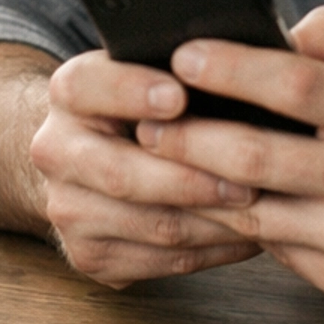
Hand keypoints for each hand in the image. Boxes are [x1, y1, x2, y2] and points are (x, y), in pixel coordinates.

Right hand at [29, 49, 262, 287]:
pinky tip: (249, 235)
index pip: (91, 86)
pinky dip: (214, 250)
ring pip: (153, 225)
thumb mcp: (150, 68)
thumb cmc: (145, 104)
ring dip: (216, 223)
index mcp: (70, 91)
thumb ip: (182, 65)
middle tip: (250, 179)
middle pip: (123, 174)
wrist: (91, 155)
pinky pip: (163, 261)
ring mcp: (68, 210)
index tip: (179, 96)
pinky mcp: (90, 255)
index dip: (133, 91)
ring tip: (267, 210)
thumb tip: (244, 62)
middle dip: (192, 179)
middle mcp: (56, 151)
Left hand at [134, 6, 323, 308]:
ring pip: (253, 213)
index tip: (183, 53)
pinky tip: (210, 203)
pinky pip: (276, 249)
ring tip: (157, 162)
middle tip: (142, 120)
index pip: (294, 86)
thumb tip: (282, 31)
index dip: (231, 68)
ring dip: (198, 188)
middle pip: (255, 158)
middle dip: (187, 137)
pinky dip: (239, 225)